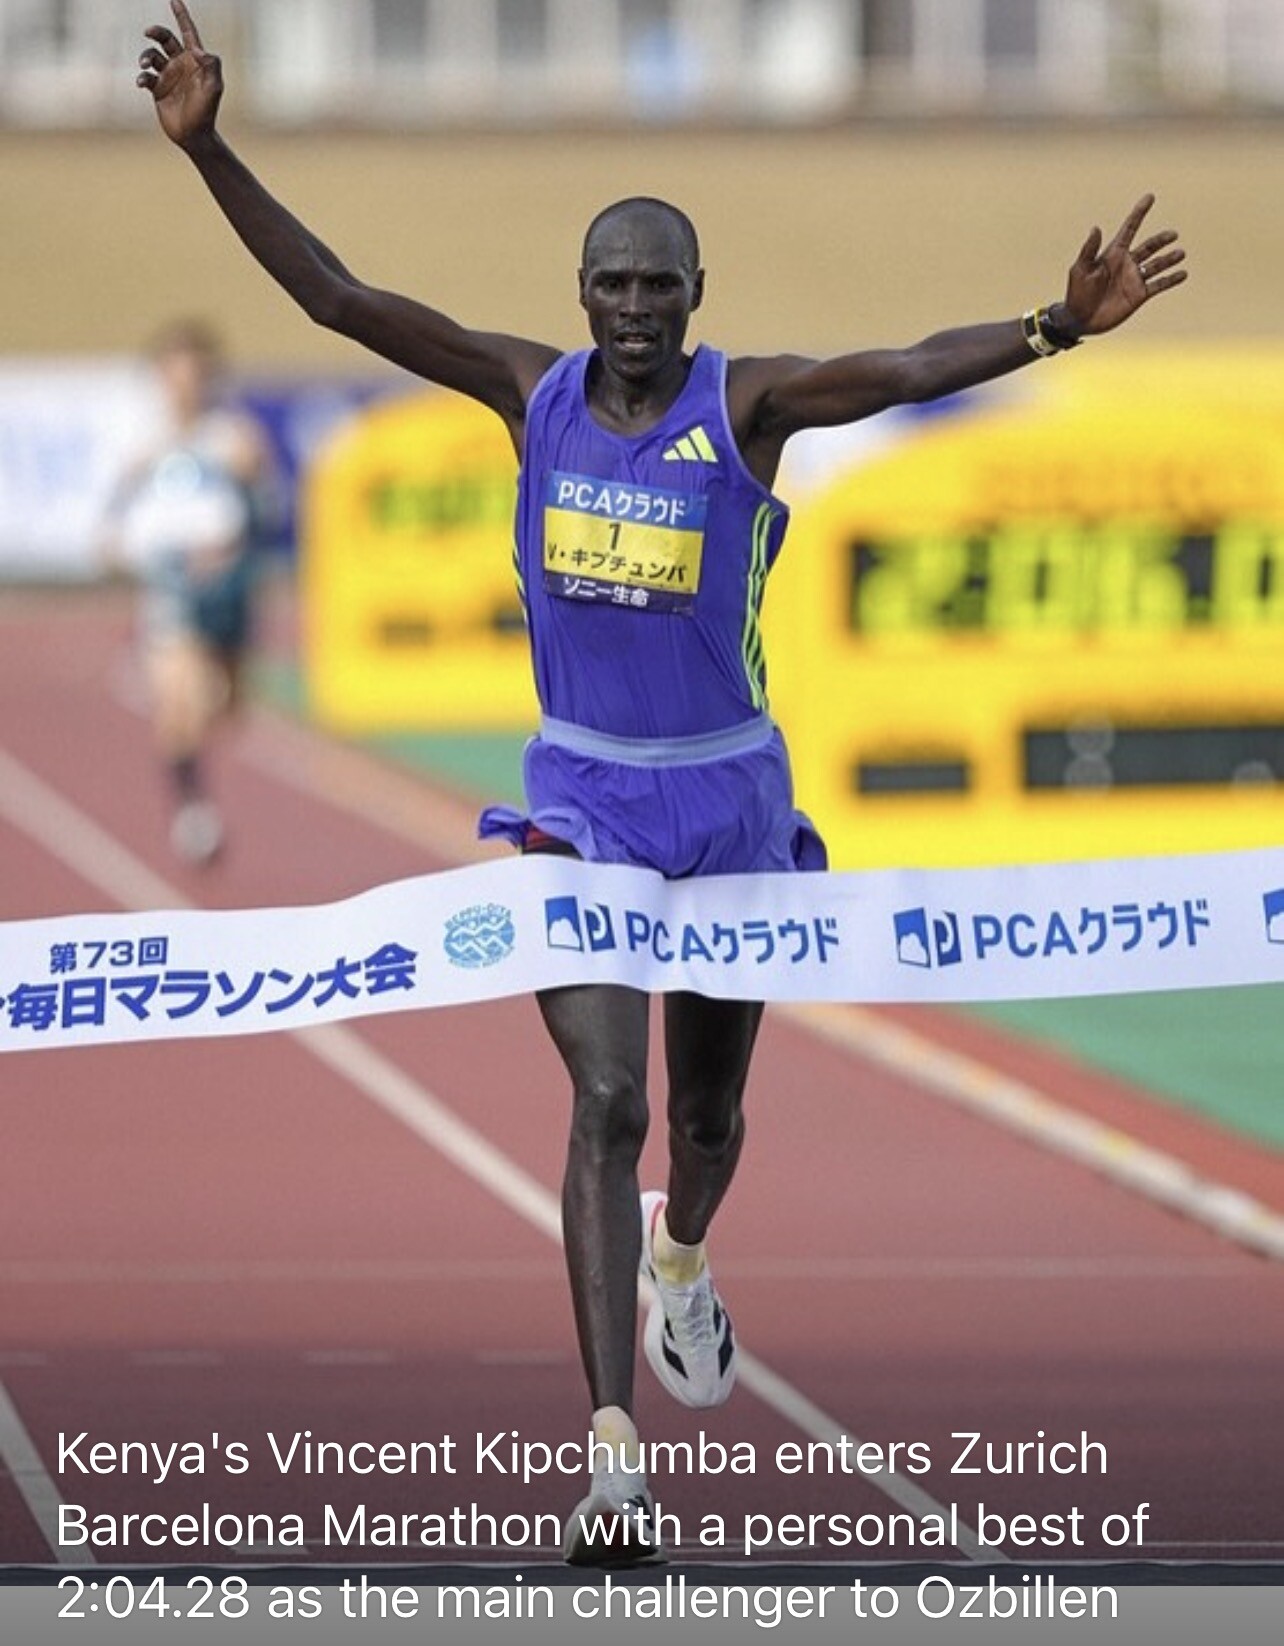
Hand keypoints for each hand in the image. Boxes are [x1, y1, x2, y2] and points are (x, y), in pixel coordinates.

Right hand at [137, 0, 222, 148]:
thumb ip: (211, 64)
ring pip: (151, 55)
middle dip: (156, 31)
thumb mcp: (214, 87)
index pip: (187, 32)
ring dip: (145, 55)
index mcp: (194, 61)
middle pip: (164, 38)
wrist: (195, 136)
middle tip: (148, 32)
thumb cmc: (207, 112)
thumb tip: (197, 48)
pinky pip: (145, 76)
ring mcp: (167, 76)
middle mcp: (180, 65)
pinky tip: (142, 83)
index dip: (181, 15)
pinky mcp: (157, 89)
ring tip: (145, 64)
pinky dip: (141, 77)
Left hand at [1062, 194, 1186, 336]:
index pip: (1129, 229)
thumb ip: (1089, 250)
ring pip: (1157, 264)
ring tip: (1180, 253)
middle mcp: (1127, 263)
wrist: (1080, 320)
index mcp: (1113, 253)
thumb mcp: (1080, 269)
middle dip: (1161, 240)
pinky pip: (1159, 285)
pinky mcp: (1139, 295)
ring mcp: (1134, 279)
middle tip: (1173, 235)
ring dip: (1169, 259)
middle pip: (1149, 246)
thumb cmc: (1077, 293)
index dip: (1139, 213)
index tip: (1150, 197)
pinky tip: (1183, 274)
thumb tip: (1096, 227)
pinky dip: (1171, 279)